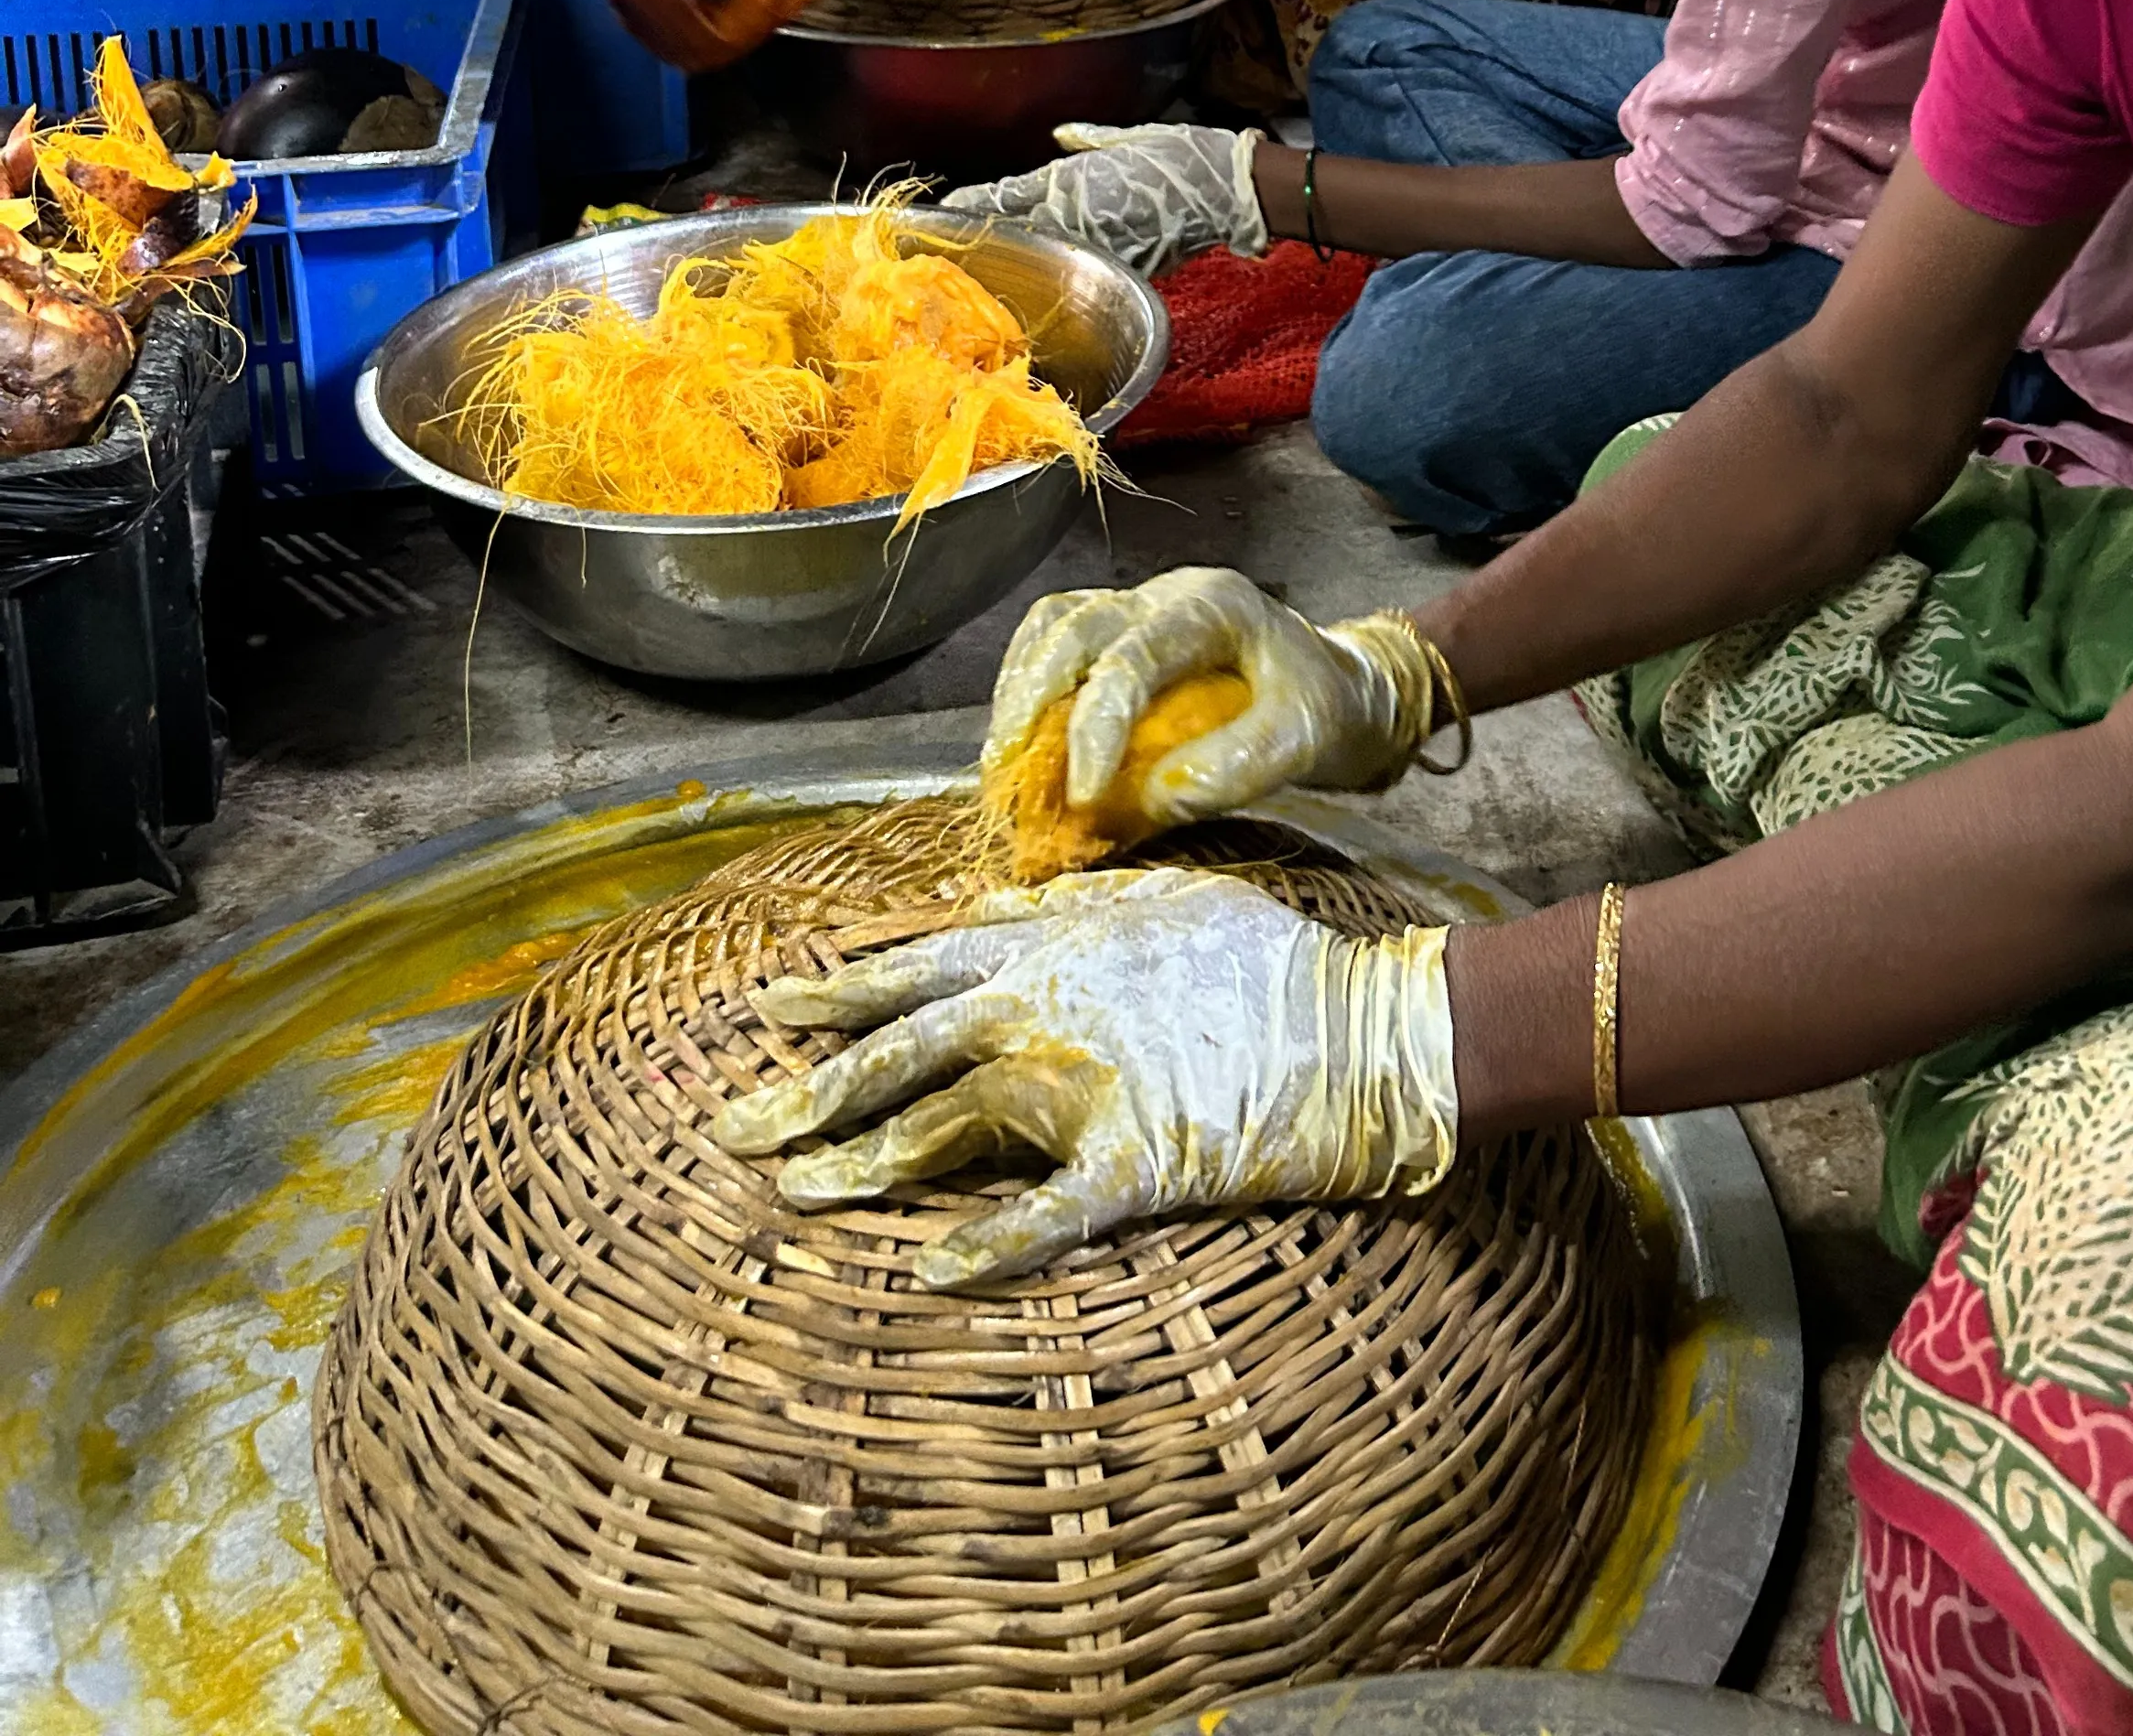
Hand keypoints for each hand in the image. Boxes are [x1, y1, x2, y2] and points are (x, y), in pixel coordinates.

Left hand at [711, 865, 1455, 1264]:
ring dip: (865, 1166)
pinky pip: (1050, 1211)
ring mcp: (1088, 1082)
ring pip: (948, 1127)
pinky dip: (992, 1244)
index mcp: (1052, 946)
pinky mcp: (1137, 1157)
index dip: (836, 987)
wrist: (1359, 1026)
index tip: (763, 1007)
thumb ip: (1059, 904)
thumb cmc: (1260, 958)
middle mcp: (1048, 1006)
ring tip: (795, 1199)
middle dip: (810, 1091)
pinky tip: (935, 1275)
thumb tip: (980, 901)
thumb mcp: (1156, 898)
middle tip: (732, 1130)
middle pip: (903, 1051)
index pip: (916, 966)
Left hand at [942, 121, 1263, 278]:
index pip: (1007, 196)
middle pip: (1018, 234)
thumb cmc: (1180, 156)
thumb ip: (1090, 138)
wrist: (1228, 192)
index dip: (974, 205)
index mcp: (1073, 180)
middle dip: (987, 240)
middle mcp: (1078, 217)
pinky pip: (1083, 271)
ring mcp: (1098, 247)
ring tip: (986, 271)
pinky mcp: (1122, 268)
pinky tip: (1046, 280)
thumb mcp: (1128, 137)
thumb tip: (1064, 135)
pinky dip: (1063, 273)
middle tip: (950, 252)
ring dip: (1020, 262)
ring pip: (1047, 258)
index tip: (948, 211)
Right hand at [985, 565, 1444, 829]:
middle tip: (1004, 773)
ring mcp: (1142, 608)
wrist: (1340, 686)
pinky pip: (1056, 644)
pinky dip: (1029, 690)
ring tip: (1001, 763)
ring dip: (1018, 692)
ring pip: (1053, 626)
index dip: (1097, 727)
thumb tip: (1154, 799)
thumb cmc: (1325, 708)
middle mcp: (1168, 596)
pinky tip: (1023, 744)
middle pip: (1073, 626)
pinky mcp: (1124, 634)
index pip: (1134, 659)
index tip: (1080, 797)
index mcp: (1216, 608)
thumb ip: (1238, 767)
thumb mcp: (1306, 740)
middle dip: (1030, 699)